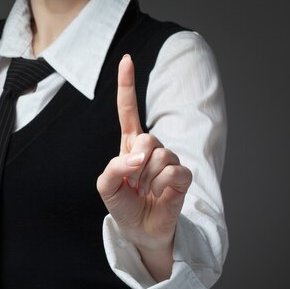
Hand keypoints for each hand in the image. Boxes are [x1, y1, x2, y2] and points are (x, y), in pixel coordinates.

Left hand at [96, 54, 192, 280]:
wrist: (141, 229)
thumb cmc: (123, 205)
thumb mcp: (105, 187)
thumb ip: (113, 168)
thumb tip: (138, 157)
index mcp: (130, 144)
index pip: (128, 109)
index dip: (127, 85)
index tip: (126, 59)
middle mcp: (151, 147)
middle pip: (147, 138)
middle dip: (136, 163)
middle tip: (134, 182)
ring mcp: (169, 159)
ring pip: (160, 156)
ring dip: (148, 179)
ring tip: (146, 191)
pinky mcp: (183, 175)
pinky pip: (174, 172)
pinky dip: (162, 186)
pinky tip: (160, 195)